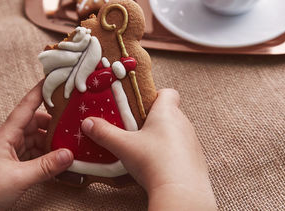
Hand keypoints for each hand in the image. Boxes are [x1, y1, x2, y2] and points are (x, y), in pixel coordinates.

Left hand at [0, 81, 72, 210]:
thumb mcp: (19, 178)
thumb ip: (46, 166)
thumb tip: (69, 154)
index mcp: (5, 136)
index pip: (25, 107)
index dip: (39, 92)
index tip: (53, 79)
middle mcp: (7, 140)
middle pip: (34, 123)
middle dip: (52, 123)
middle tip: (71, 122)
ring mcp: (9, 152)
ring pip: (34, 139)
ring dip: (49, 141)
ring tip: (67, 144)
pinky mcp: (12, 164)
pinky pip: (32, 153)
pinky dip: (45, 155)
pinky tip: (56, 159)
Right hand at [81, 89, 216, 209]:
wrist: (180, 191)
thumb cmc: (154, 162)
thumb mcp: (123, 146)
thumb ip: (104, 133)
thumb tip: (88, 123)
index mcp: (167, 112)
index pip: (168, 92)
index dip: (155, 95)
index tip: (141, 105)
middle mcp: (183, 123)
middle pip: (169, 112)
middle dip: (152, 119)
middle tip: (135, 129)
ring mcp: (191, 141)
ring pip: (176, 131)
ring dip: (162, 136)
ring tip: (145, 149)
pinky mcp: (195, 158)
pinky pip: (181, 149)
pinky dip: (171, 152)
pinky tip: (159, 164)